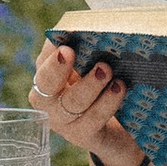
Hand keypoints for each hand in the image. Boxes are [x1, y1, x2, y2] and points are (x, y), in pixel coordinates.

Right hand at [30, 40, 143, 165]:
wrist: (122, 132)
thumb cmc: (105, 89)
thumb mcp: (94, 67)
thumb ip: (89, 50)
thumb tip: (92, 29)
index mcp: (50, 78)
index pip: (43, 62)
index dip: (51, 53)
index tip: (63, 43)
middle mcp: (50, 101)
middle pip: (45, 85)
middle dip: (56, 68)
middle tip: (69, 52)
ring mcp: (64, 122)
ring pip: (72, 103)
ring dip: (89, 84)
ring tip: (107, 69)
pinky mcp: (84, 137)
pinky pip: (92, 120)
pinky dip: (107, 102)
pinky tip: (119, 88)